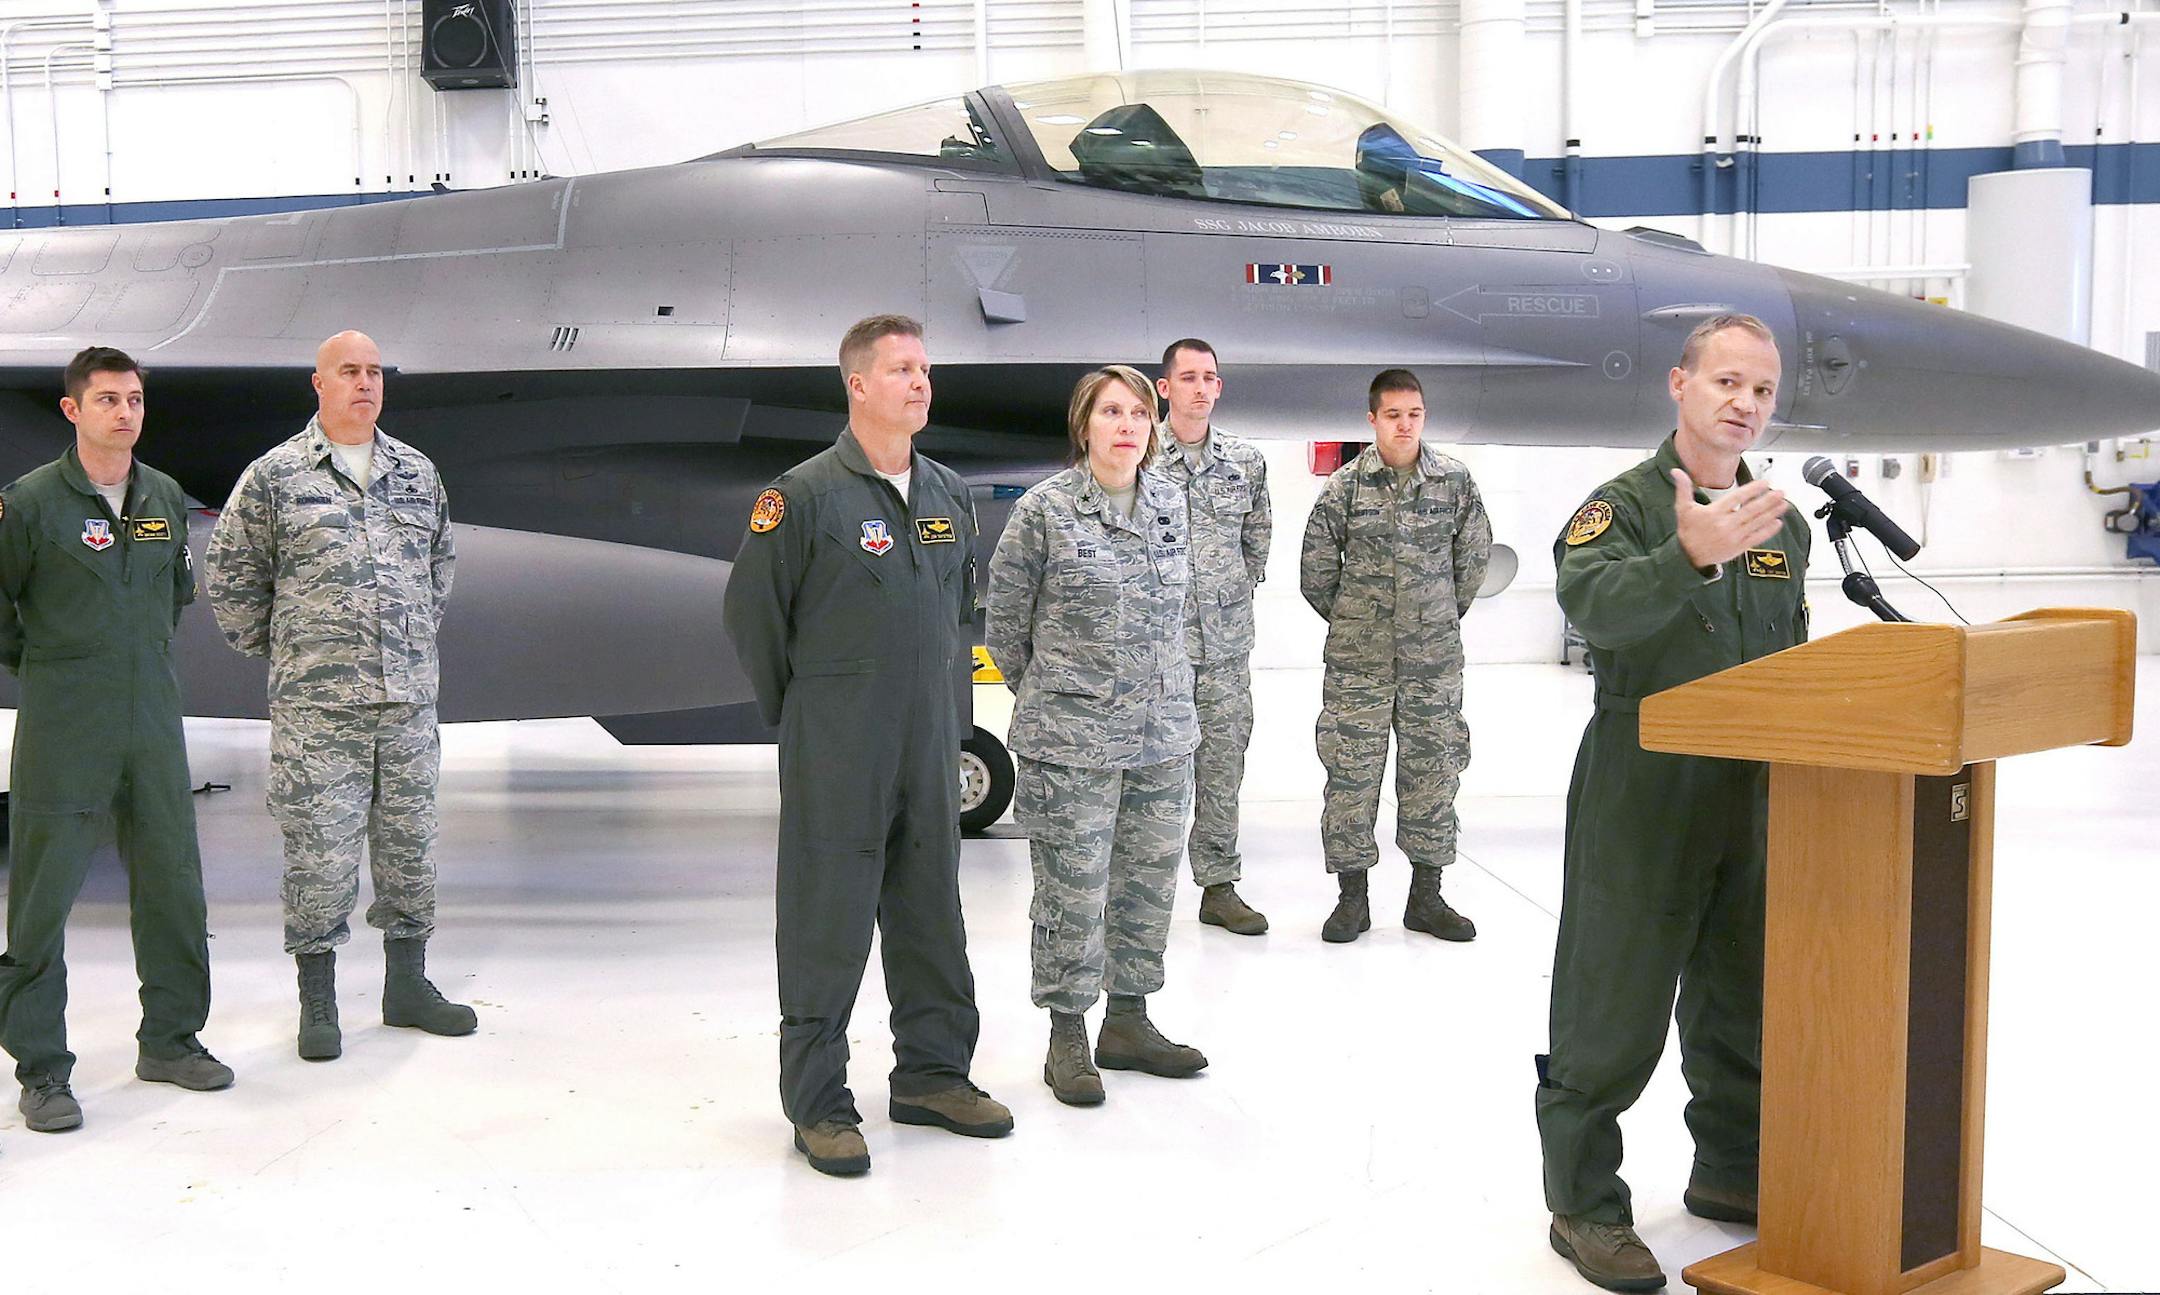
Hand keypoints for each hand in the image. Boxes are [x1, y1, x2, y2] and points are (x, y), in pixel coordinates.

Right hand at [1671, 470, 1788, 569]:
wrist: (1687, 557)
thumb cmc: (1688, 531)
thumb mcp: (1683, 509)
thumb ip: (1683, 488)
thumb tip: (1676, 471)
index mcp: (1714, 513)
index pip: (1737, 497)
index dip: (1753, 490)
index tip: (1765, 483)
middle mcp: (1725, 524)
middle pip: (1751, 510)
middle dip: (1768, 500)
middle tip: (1781, 492)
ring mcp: (1733, 537)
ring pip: (1757, 523)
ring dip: (1772, 513)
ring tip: (1784, 504)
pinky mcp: (1738, 548)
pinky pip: (1756, 538)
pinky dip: (1768, 530)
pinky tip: (1777, 523)